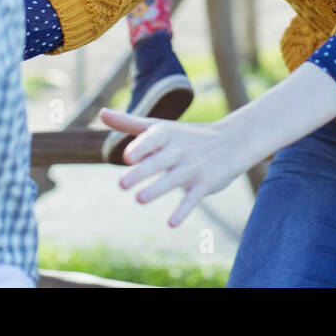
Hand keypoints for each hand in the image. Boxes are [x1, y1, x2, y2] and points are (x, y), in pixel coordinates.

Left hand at [100, 107, 252, 227]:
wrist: (233, 141)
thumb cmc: (188, 135)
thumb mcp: (160, 127)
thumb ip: (129, 123)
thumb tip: (101, 112)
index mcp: (167, 134)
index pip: (153, 139)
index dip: (141, 147)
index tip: (128, 157)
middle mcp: (180, 150)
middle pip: (158, 162)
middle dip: (141, 172)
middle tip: (122, 184)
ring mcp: (193, 167)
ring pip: (173, 180)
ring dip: (156, 190)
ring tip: (139, 199)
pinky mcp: (205, 184)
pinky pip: (192, 198)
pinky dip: (183, 211)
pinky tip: (171, 223)